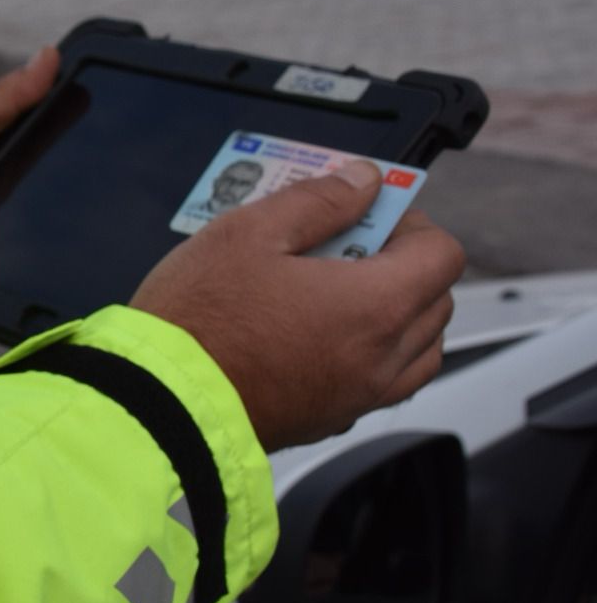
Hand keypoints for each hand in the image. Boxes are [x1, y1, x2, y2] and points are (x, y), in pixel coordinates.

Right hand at [129, 161, 465, 451]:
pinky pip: (381, 383)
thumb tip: (363, 182)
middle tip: (343, 249)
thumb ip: (318, 200)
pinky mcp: (330, 421)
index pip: (442, 255)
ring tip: (340, 295)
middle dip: (404, 266)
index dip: (411, 225)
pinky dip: (372, 355)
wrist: (161, 402)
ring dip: (398, 315)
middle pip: (436, 302)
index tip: (366, 216)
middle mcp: (381, 357)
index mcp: (374, 304)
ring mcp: (358, 396)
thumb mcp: (248, 232)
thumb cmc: (198, 317)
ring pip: (419, 351)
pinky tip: (318, 336)